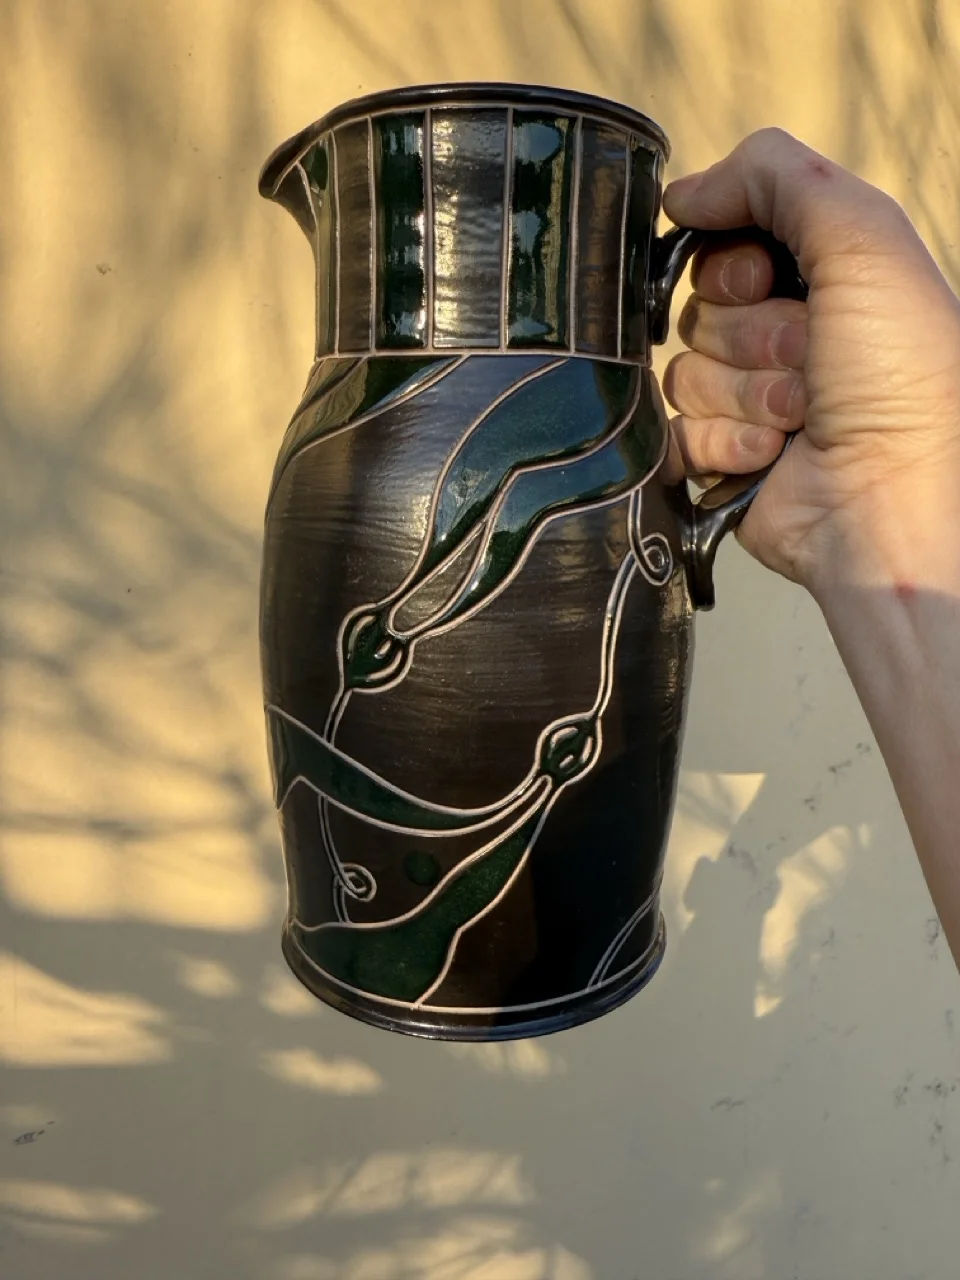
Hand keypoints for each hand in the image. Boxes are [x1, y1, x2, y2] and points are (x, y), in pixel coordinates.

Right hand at [662, 128, 959, 601]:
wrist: (895, 497)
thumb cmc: (901, 369)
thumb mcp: (863, 237)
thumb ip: (777, 176)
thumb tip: (681, 192)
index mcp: (819, 279)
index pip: (723, 242)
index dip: (733, 259)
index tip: (767, 280)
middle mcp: (781, 337)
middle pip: (700, 308)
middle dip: (751, 335)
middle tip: (808, 360)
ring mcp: (748, 403)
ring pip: (685, 373)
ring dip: (745, 395)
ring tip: (801, 417)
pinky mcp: (721, 462)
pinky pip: (674, 434)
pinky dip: (721, 445)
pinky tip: (769, 458)